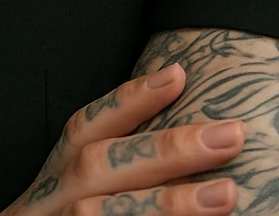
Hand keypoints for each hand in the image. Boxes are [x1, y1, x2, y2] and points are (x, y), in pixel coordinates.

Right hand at [0, 62, 243, 213]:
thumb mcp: (74, 193)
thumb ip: (118, 164)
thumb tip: (188, 138)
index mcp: (54, 176)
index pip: (86, 127)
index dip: (130, 100)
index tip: (178, 74)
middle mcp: (47, 202)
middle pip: (100, 166)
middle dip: (166, 150)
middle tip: (231, 135)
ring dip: (170, 205)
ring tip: (228, 194)